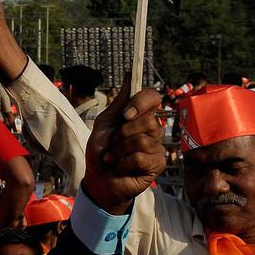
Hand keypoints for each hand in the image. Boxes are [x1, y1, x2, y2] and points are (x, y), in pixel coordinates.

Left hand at [82, 78, 165, 214]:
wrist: (97, 178)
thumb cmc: (101, 151)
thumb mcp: (104, 123)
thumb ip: (119, 102)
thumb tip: (129, 76)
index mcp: (140, 117)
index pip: (153, 97)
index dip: (141, 102)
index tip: (126, 114)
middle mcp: (152, 130)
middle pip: (148, 120)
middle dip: (122, 133)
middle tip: (113, 143)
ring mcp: (156, 147)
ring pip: (142, 140)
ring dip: (120, 150)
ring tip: (114, 157)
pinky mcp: (157, 164)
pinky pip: (141, 157)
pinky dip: (123, 162)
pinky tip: (120, 167)